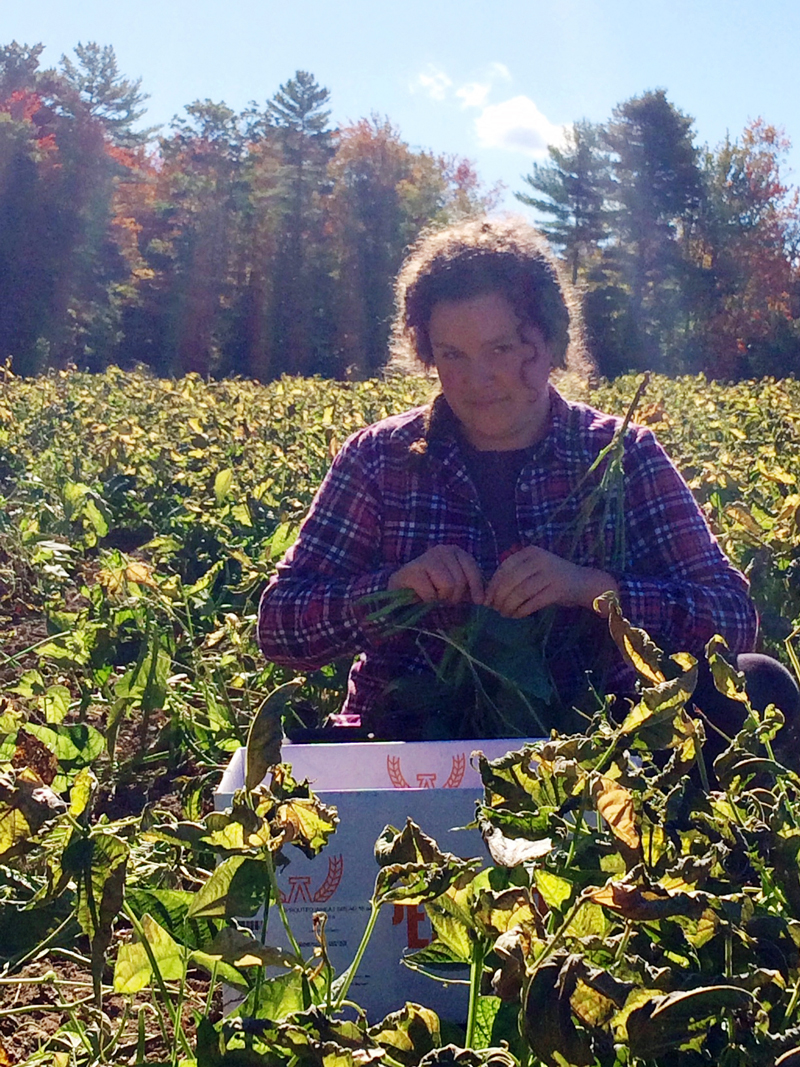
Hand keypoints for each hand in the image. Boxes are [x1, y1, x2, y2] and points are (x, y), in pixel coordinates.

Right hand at [388, 545, 483, 605]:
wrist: (401, 588)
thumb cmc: (432, 586)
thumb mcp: (455, 584)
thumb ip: (469, 586)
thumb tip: (485, 599)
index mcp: (456, 551)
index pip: (473, 569)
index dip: (477, 588)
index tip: (478, 602)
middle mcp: (442, 550)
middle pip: (460, 581)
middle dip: (454, 596)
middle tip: (444, 598)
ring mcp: (426, 558)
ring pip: (448, 586)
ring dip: (441, 598)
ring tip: (434, 595)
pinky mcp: (412, 571)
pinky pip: (431, 593)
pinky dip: (428, 600)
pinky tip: (422, 596)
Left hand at [484, 545, 618, 618]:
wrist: (585, 583)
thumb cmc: (554, 578)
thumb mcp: (535, 569)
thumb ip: (515, 576)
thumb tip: (490, 594)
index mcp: (531, 552)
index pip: (505, 567)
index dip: (493, 584)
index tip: (486, 599)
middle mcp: (540, 560)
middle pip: (511, 581)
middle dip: (499, 597)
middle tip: (495, 609)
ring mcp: (550, 573)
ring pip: (520, 593)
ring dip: (509, 606)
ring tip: (505, 614)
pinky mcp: (558, 589)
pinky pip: (533, 602)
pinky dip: (521, 611)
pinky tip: (517, 616)